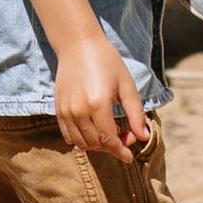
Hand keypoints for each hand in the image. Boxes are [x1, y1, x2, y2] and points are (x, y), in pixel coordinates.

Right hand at [54, 33, 148, 158]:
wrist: (78, 45)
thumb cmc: (107, 62)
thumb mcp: (127, 85)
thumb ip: (135, 113)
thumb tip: (143, 136)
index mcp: (98, 104)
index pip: (109, 140)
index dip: (121, 151)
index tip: (130, 157)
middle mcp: (79, 111)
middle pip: (96, 144)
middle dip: (113, 147)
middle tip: (125, 135)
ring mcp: (66, 111)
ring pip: (81, 143)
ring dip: (97, 145)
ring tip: (110, 133)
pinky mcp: (59, 110)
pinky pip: (69, 136)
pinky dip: (82, 140)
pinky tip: (94, 130)